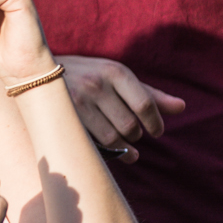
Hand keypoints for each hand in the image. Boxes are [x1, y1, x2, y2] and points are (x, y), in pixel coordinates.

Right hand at [59, 56, 186, 164]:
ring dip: (124, 146)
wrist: (39, 72)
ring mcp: (79, 102)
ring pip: (113, 137)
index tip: (156, 131)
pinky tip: (115, 151)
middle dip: (136, 134)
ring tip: (127, 146)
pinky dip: (110, 151)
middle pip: (130, 124)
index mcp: (114, 71)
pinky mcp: (66, 117)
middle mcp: (96, 84)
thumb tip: (182, 107)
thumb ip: (149, 93)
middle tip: (134, 134)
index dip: (155, 123)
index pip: (145, 104)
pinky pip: (95, 142)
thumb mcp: (117, 77)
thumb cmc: (88, 75)